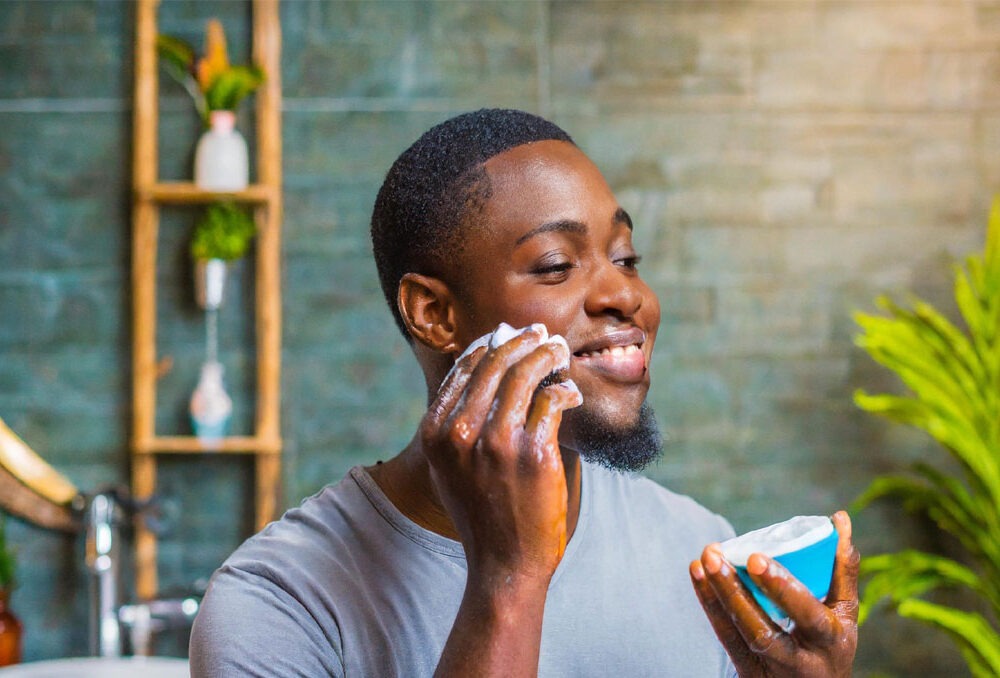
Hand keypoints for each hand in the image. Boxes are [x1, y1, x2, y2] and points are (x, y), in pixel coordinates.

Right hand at [420, 324, 582, 584]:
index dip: (489, 346)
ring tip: (558, 352)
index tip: (508, 335)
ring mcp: (497, 442)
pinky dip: (564, 390)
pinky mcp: (533, 453)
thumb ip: (458, 425)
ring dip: (546, 356)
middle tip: (541, 334)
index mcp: (436, 433)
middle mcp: (461, 433)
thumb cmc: (482, 514)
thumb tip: (486, 371)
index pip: (463, 370)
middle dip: (522, 342)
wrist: (503, 565)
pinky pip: (552, 401)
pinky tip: (570, 391)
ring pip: (525, 375)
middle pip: (495, 364)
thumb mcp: (450, 468)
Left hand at [690, 511, 859, 676]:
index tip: (755, 557)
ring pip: (738, 634)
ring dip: (716, 595)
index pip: (807, 615)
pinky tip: (698, 574)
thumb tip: (839, 517)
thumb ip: (843, 567)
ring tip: (702, 559)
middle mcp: (800, 661)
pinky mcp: (747, 672)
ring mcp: (770, 670)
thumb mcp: (845, 612)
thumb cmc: (830, 642)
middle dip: (736, 592)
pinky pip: (725, 637)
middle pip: (763, 631)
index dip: (781, 587)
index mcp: (830, 640)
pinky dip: (710, 604)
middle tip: (714, 554)